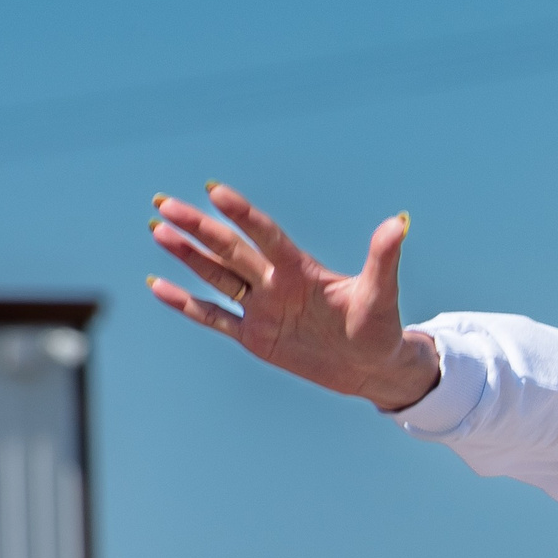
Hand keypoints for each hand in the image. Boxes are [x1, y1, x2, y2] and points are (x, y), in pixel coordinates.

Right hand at [148, 183, 437, 409]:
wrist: (372, 366)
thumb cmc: (381, 327)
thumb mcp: (382, 294)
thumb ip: (383, 259)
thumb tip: (398, 223)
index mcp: (302, 270)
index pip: (267, 237)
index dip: (243, 216)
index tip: (215, 191)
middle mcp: (276, 283)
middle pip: (231, 251)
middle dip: (200, 229)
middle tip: (166, 204)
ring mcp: (262, 308)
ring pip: (217, 277)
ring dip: (189, 256)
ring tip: (158, 230)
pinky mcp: (255, 336)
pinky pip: (214, 317)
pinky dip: (187, 305)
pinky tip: (159, 285)